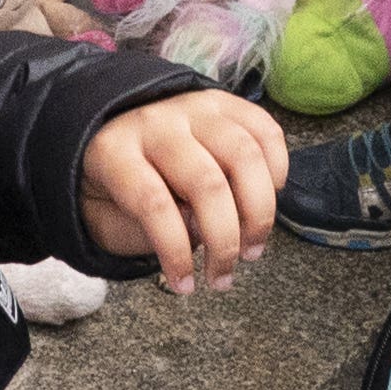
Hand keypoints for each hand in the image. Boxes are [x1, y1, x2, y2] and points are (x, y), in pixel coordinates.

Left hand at [74, 85, 281, 297]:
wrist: (113, 128)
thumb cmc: (116, 187)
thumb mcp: (112, 218)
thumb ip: (147, 228)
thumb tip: (199, 227)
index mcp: (116, 151)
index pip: (153, 202)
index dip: (175, 252)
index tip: (185, 288)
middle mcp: (156, 122)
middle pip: (207, 182)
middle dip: (224, 241)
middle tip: (224, 277)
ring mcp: (193, 106)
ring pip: (244, 155)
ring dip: (259, 213)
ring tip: (252, 249)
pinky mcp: (224, 101)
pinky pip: (265, 130)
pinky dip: (278, 169)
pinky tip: (268, 200)